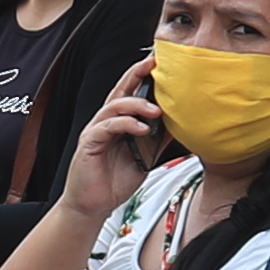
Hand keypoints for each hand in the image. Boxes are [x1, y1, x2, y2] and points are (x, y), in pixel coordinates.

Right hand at [65, 74, 169, 212]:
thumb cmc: (114, 181)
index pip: (130, 92)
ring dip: (136, 104)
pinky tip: (141, 129)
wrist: (93, 206)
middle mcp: (106, 122)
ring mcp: (96, 131)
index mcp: (119, 122)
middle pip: (120, 90)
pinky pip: (107, 127)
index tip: (160, 63)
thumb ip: (158, 139)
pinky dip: (125, 124)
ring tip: (156, 110)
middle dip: (136, 75)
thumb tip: (180, 123)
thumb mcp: (145, 156)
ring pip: (114, 106)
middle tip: (154, 65)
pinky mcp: (89, 143)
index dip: (142, 76)